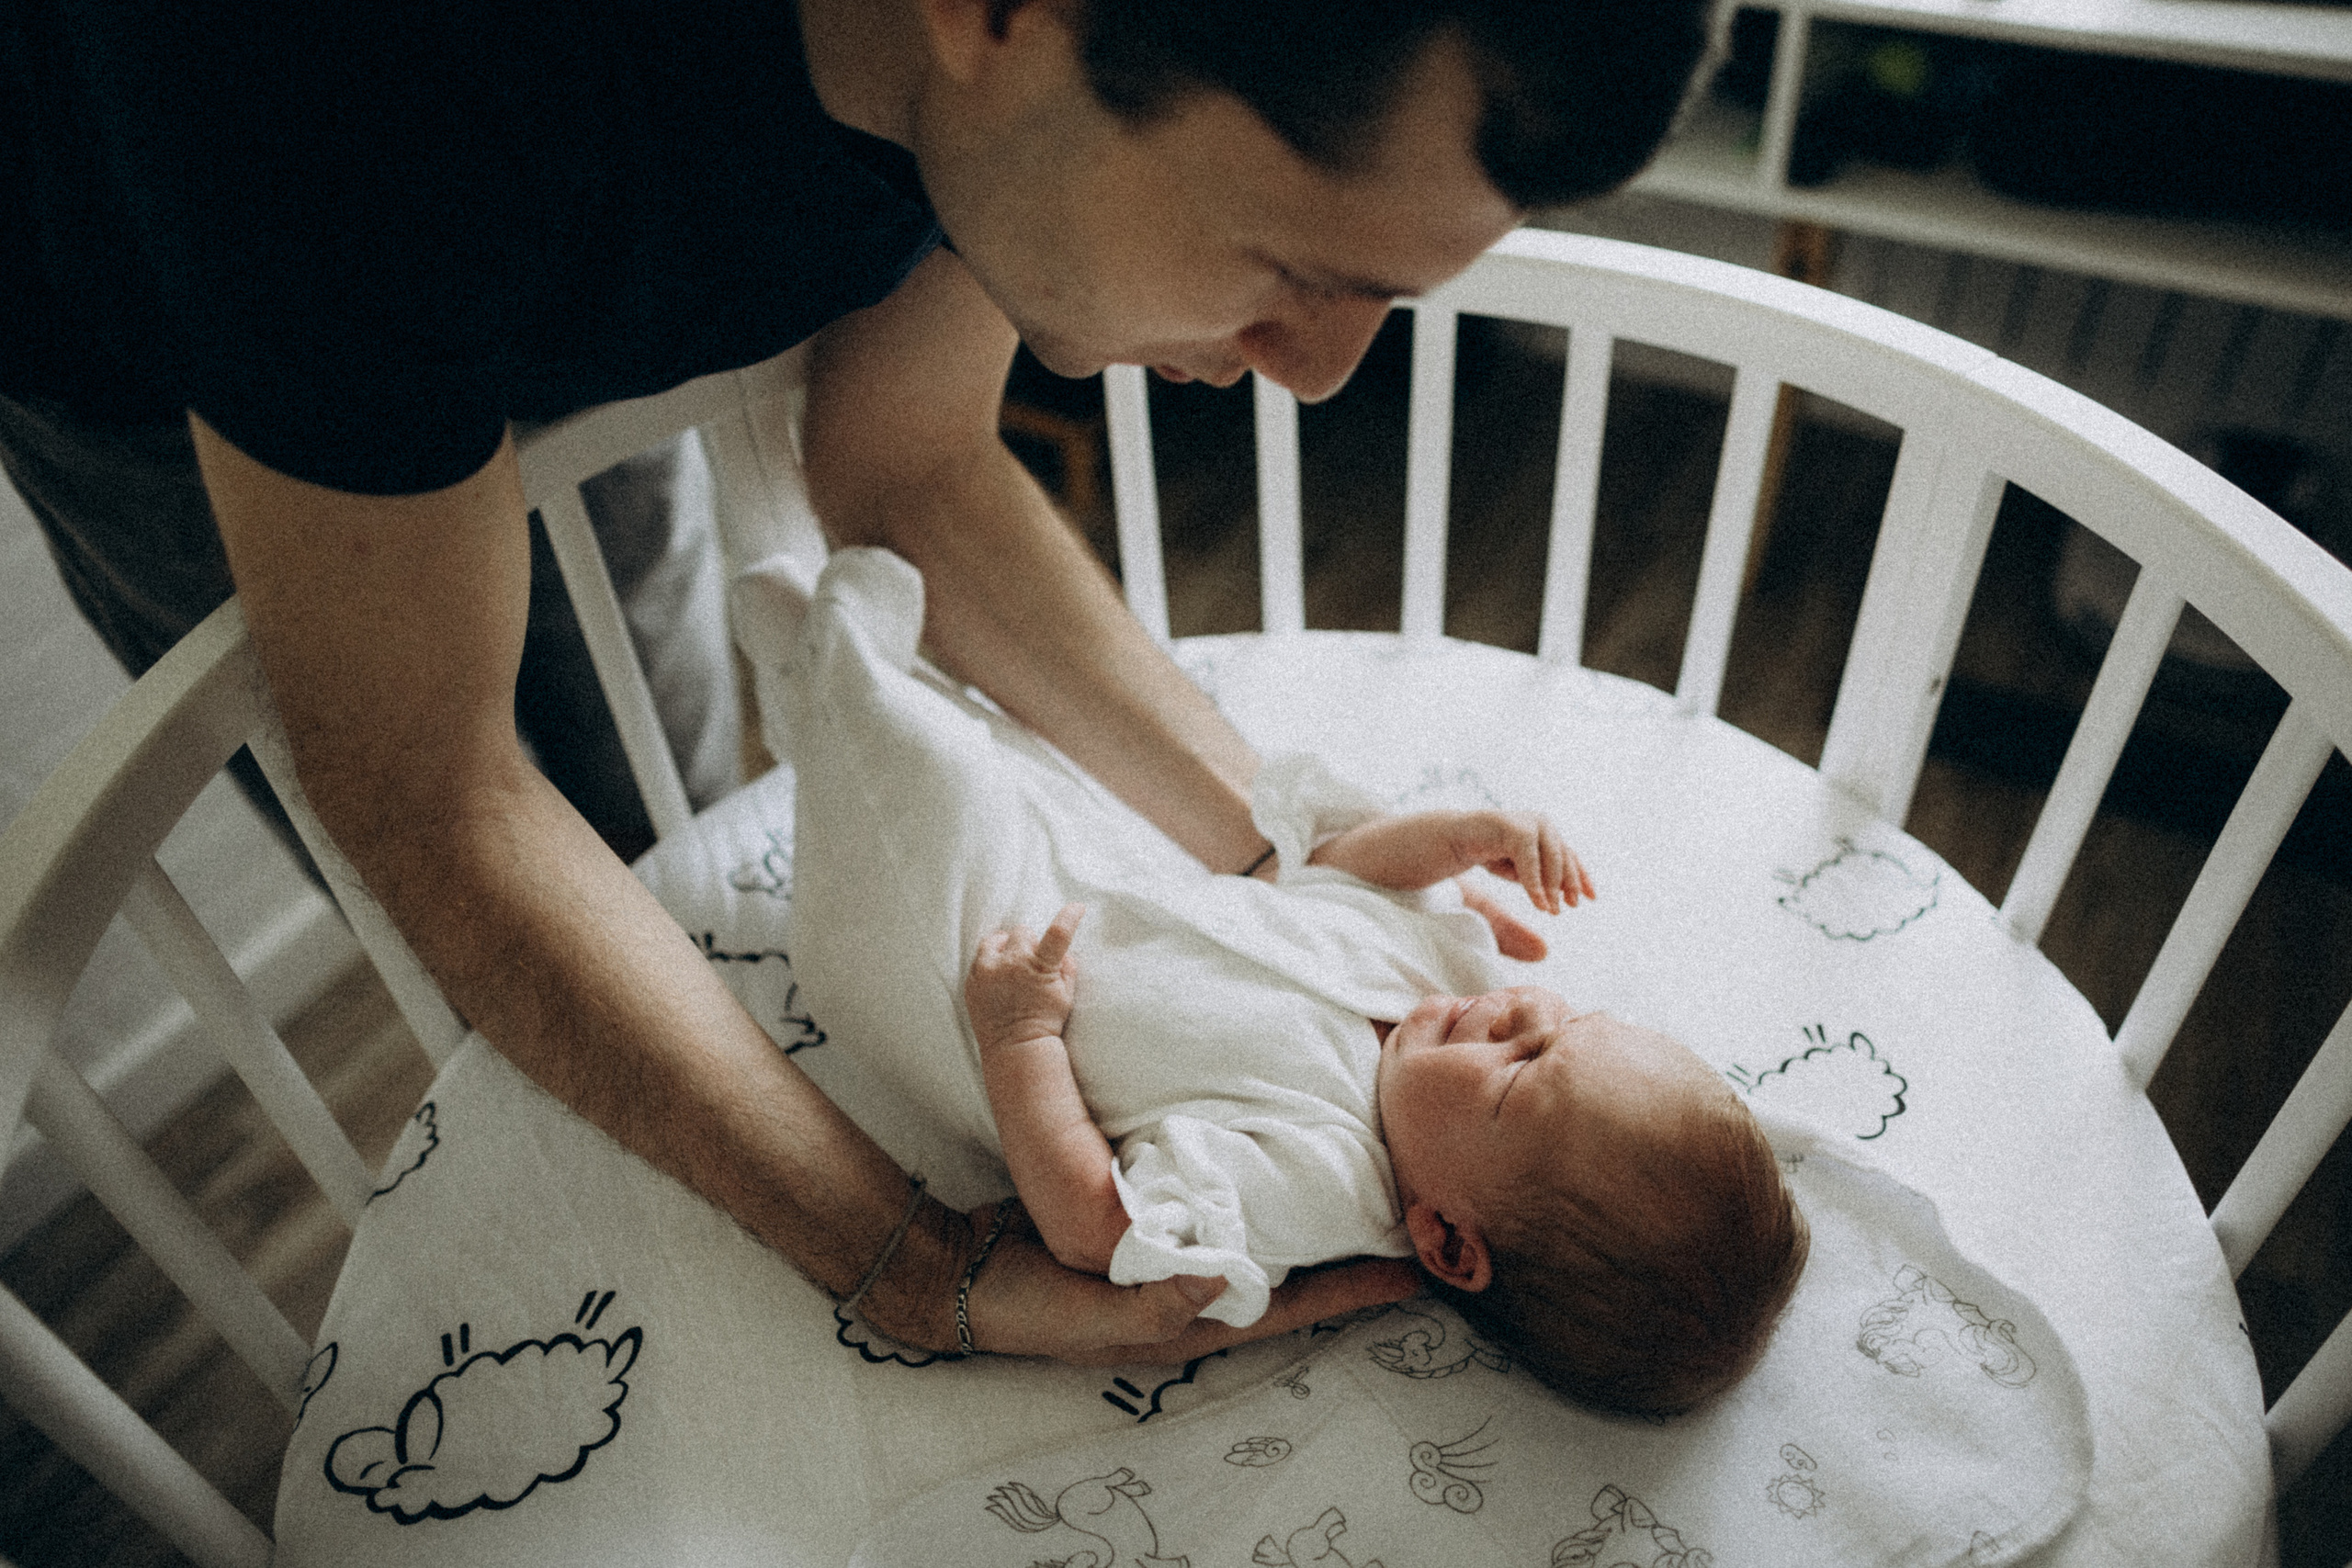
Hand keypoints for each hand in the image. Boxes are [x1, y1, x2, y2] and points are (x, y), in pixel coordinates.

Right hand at [962, 1201, 1421, 1363]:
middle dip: (1345, 1241)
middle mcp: (1201, 1289)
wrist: (969, 1272)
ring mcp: (1179, 1258)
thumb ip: (1157, 1303)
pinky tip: (1265, 1144)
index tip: (1420, 1265)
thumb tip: (1227, 1275)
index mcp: (1199, 1318)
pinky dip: (1250, 1181)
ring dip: (1303, 1206)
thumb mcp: (1098, 1315)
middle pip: (1294, 1267)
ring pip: (1263, 1230)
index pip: (1298, 1304)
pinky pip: (1219, 1201)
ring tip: (1352, 1162)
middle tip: (1401, 1199)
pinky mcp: (1154, 1220)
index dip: (1357, 1287)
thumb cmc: (1038, 1307)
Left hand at [967, 903, 1083, 1049]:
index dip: (1069, 916)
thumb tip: (1063, 953)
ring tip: (1011, 968)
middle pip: (1022, 932)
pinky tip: (999, 981)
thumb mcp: (1066, 996)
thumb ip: (1068, 968)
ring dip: (1005, 948)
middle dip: (1029, 943)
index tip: (1078, 907)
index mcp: (1039, 968)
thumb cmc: (1044, 1022)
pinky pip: (980, 958)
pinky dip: (990, 964)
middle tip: (1033, 962)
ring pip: (995, 940)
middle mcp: (1011, 965)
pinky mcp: (972, 981)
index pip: (1058, 933)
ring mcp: (988, 972)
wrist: (1016, 1048)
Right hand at [1310, 810, 1593, 913]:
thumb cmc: (1405, 888)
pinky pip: (1515, 836)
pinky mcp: (1462, 827)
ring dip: (1554, 863)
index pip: (1543, 840)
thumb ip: (1505, 928)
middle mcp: (1484, 825)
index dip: (1570, 863)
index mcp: (1487, 840)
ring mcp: (1473, 823)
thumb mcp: (1466, 911)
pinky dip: (1533, 868)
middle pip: (1546, 827)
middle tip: (1574, 902)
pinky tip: (1538, 901)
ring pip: (1536, 826)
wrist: (1357, 873)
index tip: (1586, 895)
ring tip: (1554, 904)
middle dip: (1568, 863)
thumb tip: (1547, 952)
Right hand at [1449, 809, 1594, 915]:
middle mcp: (1542, 824)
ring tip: (1550, 910)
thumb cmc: (1487, 857)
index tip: (1591, 897)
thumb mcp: (1516, 880)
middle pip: (1565, 857)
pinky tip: (1538, 902)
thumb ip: (1533, 897)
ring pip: (1552, 858)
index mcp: (1546, 833)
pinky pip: (1531, 858)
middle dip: (1567, 885)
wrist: (1453, 840)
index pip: (1570, 855)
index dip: (1581, 876)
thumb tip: (1547, 941)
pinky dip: (1535, 882)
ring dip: (1552, 887)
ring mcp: (1529, 822)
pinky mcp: (1514, 826)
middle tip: (1567, 908)